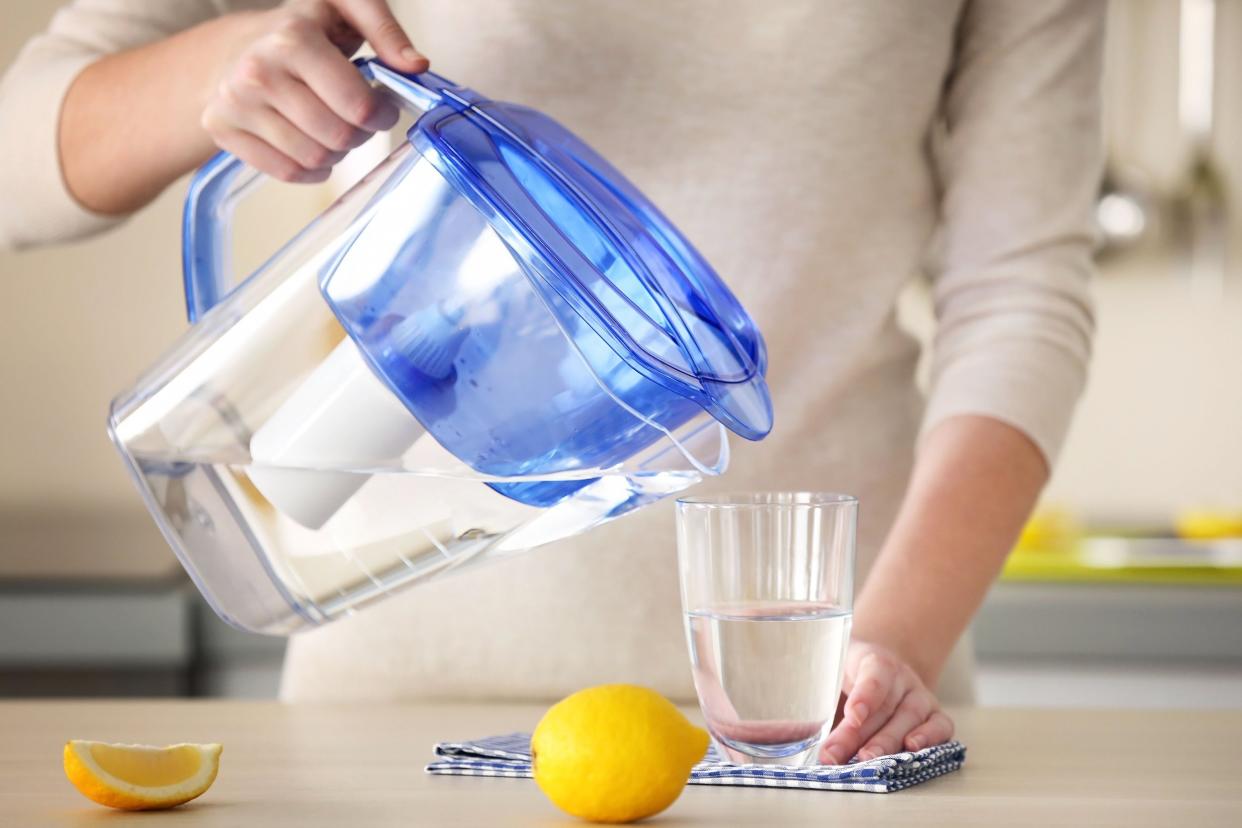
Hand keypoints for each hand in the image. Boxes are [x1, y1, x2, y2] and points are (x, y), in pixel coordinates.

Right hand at [202, 0, 428, 181]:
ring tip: (332, 130)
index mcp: (293, 37)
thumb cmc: (301, 31)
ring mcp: (234, 102)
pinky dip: (310, 170)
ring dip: (336, 154)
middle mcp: (258, 70)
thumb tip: (416, 66)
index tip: (382, 110)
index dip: (381, 115)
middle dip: (359, 135)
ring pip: (313, 158)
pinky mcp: (221, 128)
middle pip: (337, 137)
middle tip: (357, 121)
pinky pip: (286, 172)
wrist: (234, 46)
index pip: (356, 105)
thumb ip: (385, 30)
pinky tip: (311, 147)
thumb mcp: (344, 10)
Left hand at [819, 640, 952, 763]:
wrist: (881, 667)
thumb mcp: (830, 674)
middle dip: (858, 735)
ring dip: (887, 743)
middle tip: (836, 755)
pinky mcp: (936, 714)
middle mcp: (902, 677)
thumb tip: (785, 730)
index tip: (852, 716)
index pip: (873, 674)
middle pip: (884, 706)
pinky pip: (941, 726)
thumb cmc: (848, 675)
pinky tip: (912, 750)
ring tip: (867, 761)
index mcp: (874, 660)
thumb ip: (816, 696)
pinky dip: (931, 738)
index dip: (865, 695)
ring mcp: (921, 695)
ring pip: (909, 719)